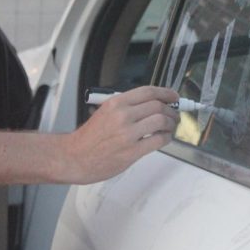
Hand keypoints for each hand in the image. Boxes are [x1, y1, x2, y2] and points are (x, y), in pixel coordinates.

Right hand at [59, 86, 178, 183]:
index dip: (166, 92)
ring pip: (161, 121)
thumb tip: (151, 104)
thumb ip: (126, 107)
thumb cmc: (89, 138)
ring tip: (171, 127)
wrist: (75, 157)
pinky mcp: (132, 151)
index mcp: (115, 103)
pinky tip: (164, 138)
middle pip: (158, 106)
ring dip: (171, 123)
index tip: (173, 96)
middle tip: (174, 114)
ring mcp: (128, 134)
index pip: (148, 91)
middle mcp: (122, 115)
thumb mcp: (104, 112)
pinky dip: (166, 137)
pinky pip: (158, 140)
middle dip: (171, 110)